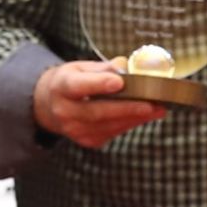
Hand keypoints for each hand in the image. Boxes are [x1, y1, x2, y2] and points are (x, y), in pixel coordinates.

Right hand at [33, 60, 167, 149]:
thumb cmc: (70, 82)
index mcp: (61, 87)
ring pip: (109, 125)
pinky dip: (130, 123)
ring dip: (135, 118)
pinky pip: (113, 133)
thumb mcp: (80, 68)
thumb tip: (124, 66)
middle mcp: (64, 111)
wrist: (49, 106)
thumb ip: (103, 68)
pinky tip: (144, 115)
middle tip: (151, 104)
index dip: (98, 85)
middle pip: (97, 111)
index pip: (78, 86)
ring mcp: (75, 129)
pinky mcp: (87, 140)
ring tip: (157, 109)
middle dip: (127, 108)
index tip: (118, 82)